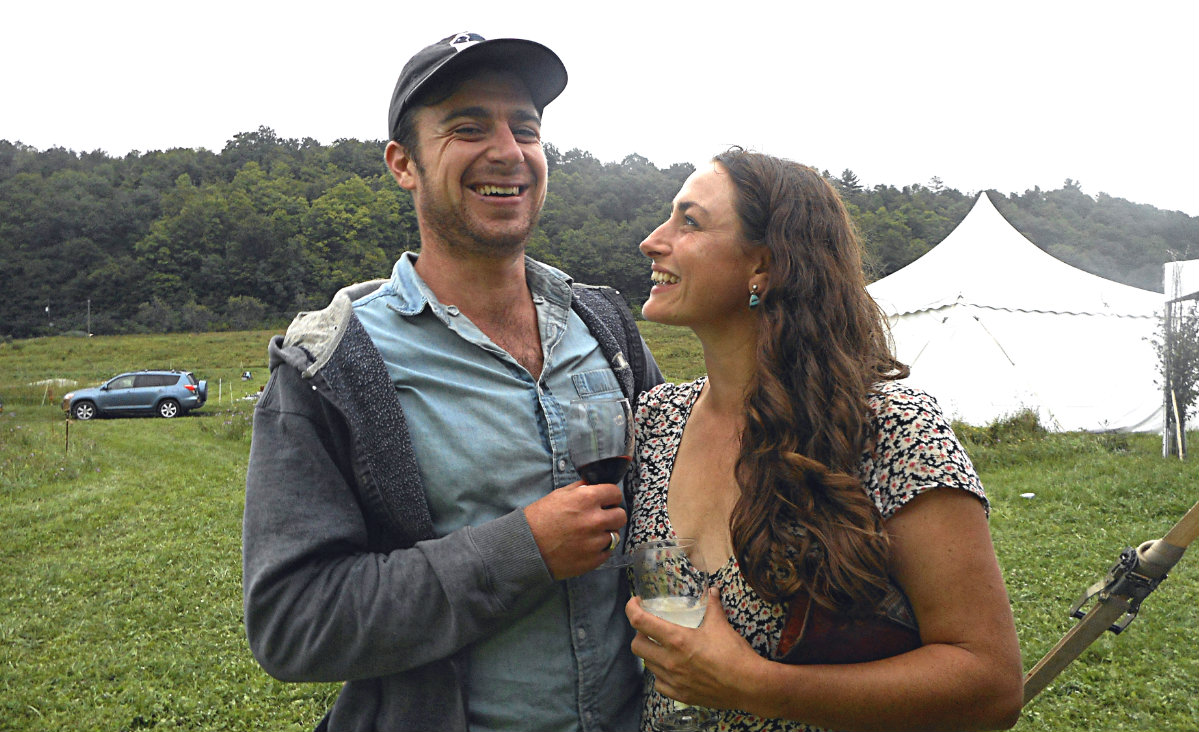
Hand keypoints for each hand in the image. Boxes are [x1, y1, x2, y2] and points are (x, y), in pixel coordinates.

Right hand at [525, 480, 625, 578]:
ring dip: (605, 533)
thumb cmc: (539, 519)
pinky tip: (585, 546)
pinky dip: (599, 549)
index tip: (607, 500)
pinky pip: (607, 552)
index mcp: (586, 499)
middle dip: (612, 515)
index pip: (615, 493)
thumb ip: (581, 489)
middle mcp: (594, 520)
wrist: (525, 547)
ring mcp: (594, 542)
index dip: (610, 496)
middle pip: (621, 515)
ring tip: (589, 534)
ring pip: (615, 535)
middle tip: (600, 517)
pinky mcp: (592, 560)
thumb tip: (596, 485)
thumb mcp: (558, 495)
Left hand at [627, 588, 760, 709]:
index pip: (640, 621)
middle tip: (650, 628)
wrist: (749, 685)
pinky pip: (659, 684)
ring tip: (662, 647)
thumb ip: (712, 605)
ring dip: (650, 653)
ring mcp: (673, 680)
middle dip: (639, 634)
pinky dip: (660, 674)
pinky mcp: (680, 695)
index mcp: (677, 640)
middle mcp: (670, 661)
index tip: (635, 603)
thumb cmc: (735, 654)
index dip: (631, 609)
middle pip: (636, 645)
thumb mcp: (721, 625)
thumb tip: (712, 591)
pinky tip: (670, 669)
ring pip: (647, 665)